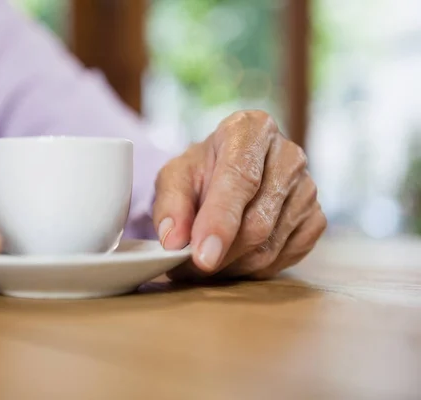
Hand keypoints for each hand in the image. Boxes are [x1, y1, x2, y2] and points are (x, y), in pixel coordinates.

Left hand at [153, 110, 325, 280]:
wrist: (229, 172)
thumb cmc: (202, 171)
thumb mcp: (175, 176)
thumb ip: (170, 205)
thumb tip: (173, 241)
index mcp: (252, 130)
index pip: (241, 179)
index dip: (220, 221)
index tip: (202, 256)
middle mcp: (288, 155)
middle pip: (258, 222)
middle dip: (221, 254)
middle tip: (189, 268)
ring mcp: (307, 188)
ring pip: (270, 247)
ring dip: (233, 265)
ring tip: (208, 259)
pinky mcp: (316, 218)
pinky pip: (285, 258)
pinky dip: (254, 268)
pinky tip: (236, 256)